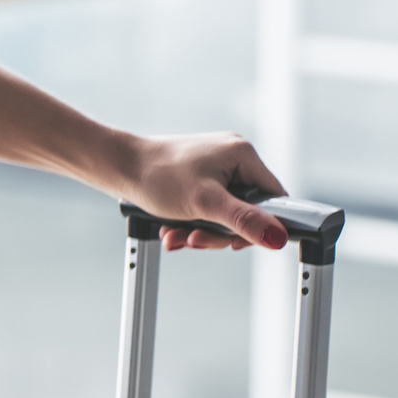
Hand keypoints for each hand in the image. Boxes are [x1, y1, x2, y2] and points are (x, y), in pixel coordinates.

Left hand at [124, 132, 289, 251]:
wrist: (117, 166)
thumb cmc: (156, 176)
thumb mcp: (205, 204)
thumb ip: (244, 221)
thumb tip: (280, 238)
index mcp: (243, 155)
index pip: (274, 199)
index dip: (261, 226)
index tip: (236, 243)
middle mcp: (233, 158)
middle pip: (247, 211)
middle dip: (218, 233)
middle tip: (194, 239)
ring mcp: (215, 168)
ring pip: (224, 215)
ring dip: (201, 232)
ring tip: (176, 236)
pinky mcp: (199, 178)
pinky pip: (208, 209)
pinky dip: (192, 223)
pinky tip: (172, 230)